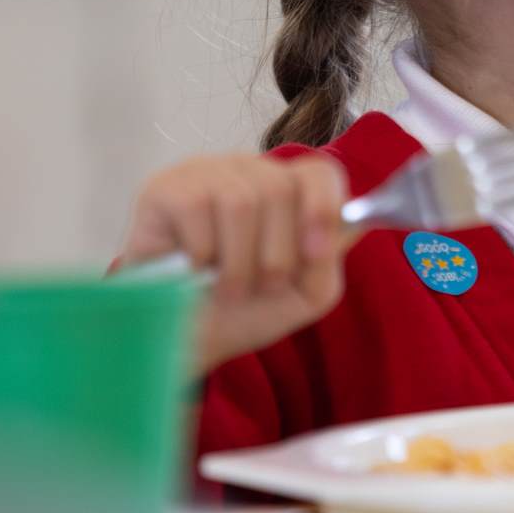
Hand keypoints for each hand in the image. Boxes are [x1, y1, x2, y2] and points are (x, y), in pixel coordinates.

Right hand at [119, 153, 352, 375]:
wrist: (184, 340)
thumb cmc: (245, 311)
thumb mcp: (305, 293)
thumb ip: (330, 258)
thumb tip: (348, 224)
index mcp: (288, 191)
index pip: (320, 172)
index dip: (323, 208)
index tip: (316, 253)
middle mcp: (248, 172)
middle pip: (280, 189)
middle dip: (276, 256)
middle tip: (258, 287)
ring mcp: (206, 173)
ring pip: (241, 202)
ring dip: (237, 264)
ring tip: (226, 288)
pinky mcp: (165, 187)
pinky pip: (197, 209)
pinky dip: (200, 256)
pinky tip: (192, 270)